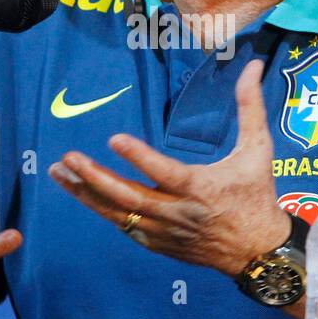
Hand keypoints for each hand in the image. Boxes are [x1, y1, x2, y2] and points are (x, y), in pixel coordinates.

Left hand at [48, 58, 288, 277]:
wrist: (258, 252)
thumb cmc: (256, 195)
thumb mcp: (258, 149)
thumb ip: (250, 106)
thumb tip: (253, 66)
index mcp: (200, 188)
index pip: (164, 172)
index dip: (139, 156)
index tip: (114, 138)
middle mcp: (178, 212)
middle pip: (129, 197)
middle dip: (95, 177)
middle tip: (68, 158)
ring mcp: (165, 231)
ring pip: (118, 214)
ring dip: (87, 194)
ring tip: (59, 173)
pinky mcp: (160, 244)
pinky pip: (125, 227)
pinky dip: (103, 211)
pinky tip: (83, 193)